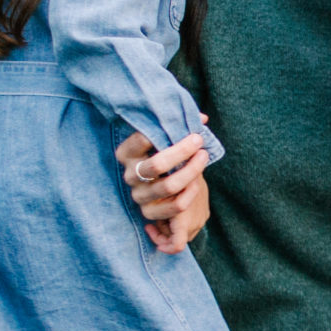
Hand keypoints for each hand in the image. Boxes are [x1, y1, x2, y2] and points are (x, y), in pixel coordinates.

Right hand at [117, 131, 209, 254]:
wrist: (163, 189)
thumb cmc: (164, 157)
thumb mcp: (166, 141)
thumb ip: (179, 128)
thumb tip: (202, 118)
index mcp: (126, 154)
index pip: (140, 140)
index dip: (163, 132)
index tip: (187, 128)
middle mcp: (129, 175)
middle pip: (157, 165)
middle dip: (182, 151)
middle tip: (199, 141)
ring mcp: (138, 195)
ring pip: (170, 186)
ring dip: (192, 170)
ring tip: (204, 156)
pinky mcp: (149, 212)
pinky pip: (176, 205)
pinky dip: (191, 192)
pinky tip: (198, 181)